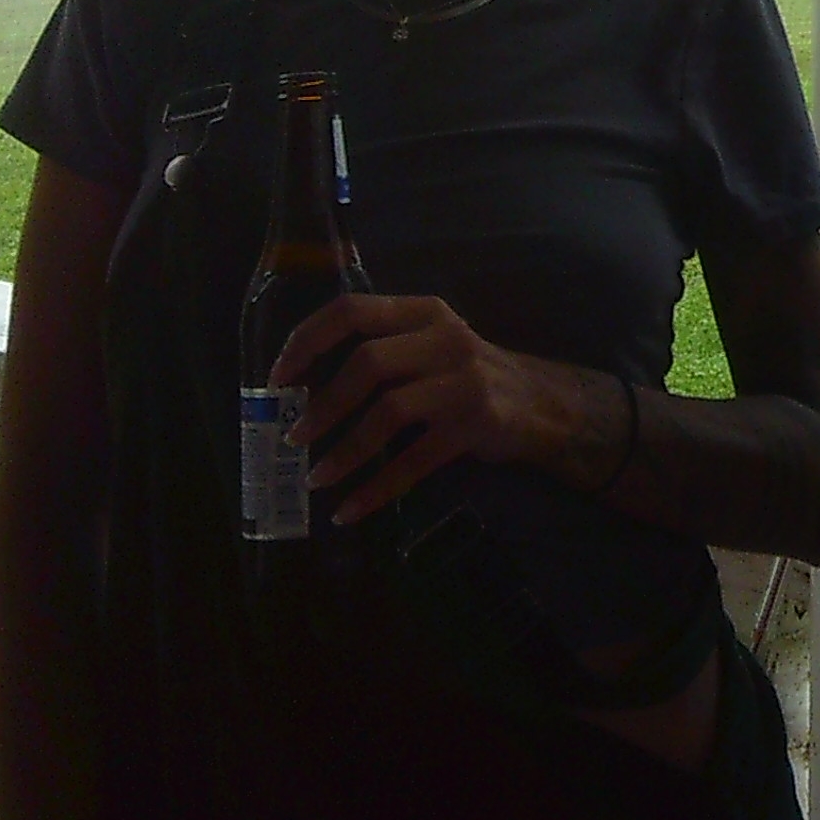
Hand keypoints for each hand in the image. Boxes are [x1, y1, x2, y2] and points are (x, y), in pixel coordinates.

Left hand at [273, 294, 606, 525]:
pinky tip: (349, 509)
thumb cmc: (468, 374)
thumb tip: (300, 383)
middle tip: (294, 436)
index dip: (308, 341)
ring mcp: (463, 382)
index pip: (353, 309)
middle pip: (368, 362)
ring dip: (344, 450)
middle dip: (323, 404)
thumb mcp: (431, 343)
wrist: (540, 404)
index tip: (279, 378)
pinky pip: (414, 461)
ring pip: (388, 411)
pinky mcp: (474, 425)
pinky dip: (375, 488)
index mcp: (423, 313)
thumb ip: (382, 347)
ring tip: (317, 477)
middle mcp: (444, 340)